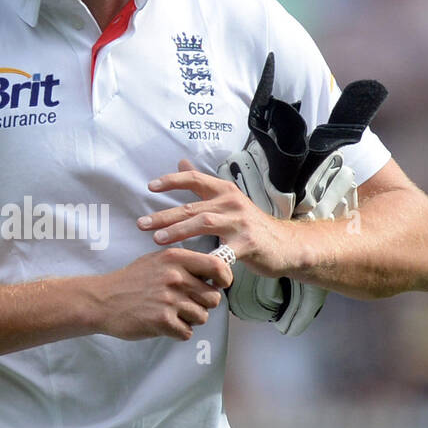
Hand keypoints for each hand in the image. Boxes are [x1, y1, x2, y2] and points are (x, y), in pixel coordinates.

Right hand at [91, 246, 234, 341]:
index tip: (219, 285)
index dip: (225, 279)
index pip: (218, 266)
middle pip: (213, 298)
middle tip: (184, 304)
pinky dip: (177, 332)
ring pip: (202, 317)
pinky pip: (187, 332)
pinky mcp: (162, 321)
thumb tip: (214, 273)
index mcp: (175, 258)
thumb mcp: (157, 260)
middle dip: (202, 305)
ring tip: (170, 313)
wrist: (102, 300)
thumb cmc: (131, 281)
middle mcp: (175, 277)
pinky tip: (163, 324)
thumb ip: (184, 264)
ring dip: (190, 320)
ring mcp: (169, 300)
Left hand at [137, 159, 301, 278]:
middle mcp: (232, 203)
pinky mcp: (247, 244)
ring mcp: (240, 223)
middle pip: (193, 206)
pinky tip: (189, 265)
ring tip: (157, 239)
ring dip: (178, 231)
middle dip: (165, 215)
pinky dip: (206, 259)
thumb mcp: (228, 199)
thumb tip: (181, 162)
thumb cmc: (250, 224)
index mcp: (225, 191)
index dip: (172, 181)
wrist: (285, 244)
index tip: (150, 187)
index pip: (195, 179)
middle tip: (142, 224)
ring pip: (204, 223)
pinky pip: (222, 252)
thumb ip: (203, 184)